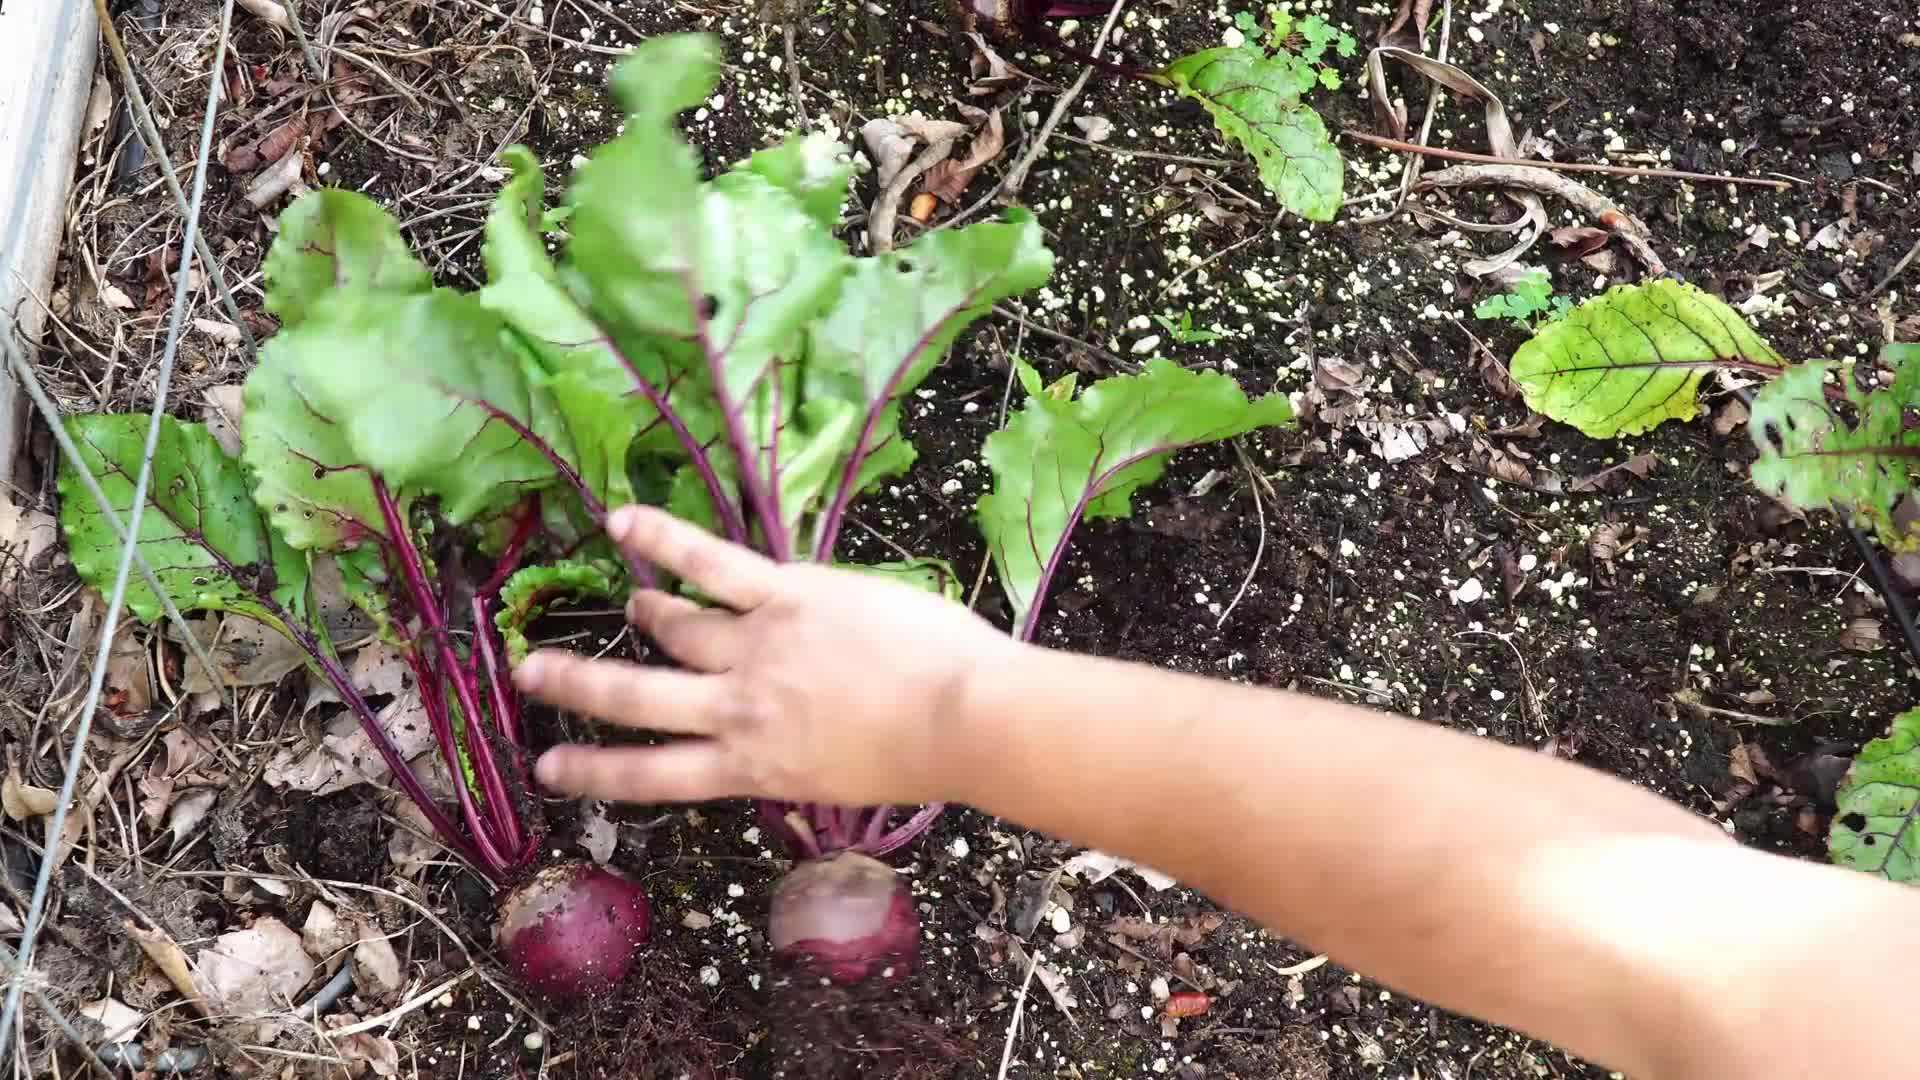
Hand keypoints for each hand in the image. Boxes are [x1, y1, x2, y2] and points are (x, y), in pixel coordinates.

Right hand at [513, 505, 1018, 808]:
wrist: (961, 717)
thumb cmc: (923, 756)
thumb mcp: (839, 777)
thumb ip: (795, 755)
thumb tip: (781, 737)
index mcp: (753, 766)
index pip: (656, 777)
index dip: (596, 769)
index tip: (549, 764)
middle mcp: (738, 711)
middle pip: (637, 698)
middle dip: (577, 685)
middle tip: (529, 672)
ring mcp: (755, 650)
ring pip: (674, 627)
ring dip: (645, 611)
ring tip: (628, 601)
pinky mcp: (783, 597)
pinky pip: (708, 562)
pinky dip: (661, 540)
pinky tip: (621, 521)